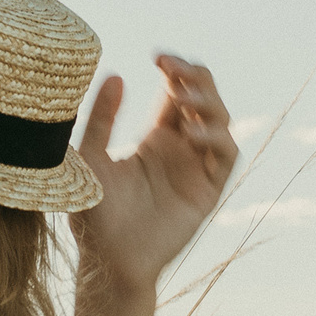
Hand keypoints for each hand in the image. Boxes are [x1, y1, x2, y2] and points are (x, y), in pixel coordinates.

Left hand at [70, 54, 238, 289]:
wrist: (107, 259)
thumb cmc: (93, 212)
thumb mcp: (89, 158)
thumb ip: (101, 119)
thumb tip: (116, 74)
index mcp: (155, 137)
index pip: (176, 93)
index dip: (174, 70)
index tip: (158, 56)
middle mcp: (181, 149)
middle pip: (203, 100)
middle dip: (194, 78)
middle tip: (172, 68)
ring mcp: (197, 168)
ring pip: (220, 122)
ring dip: (206, 103)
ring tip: (180, 97)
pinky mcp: (209, 190)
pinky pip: (226, 156)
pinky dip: (216, 137)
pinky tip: (192, 131)